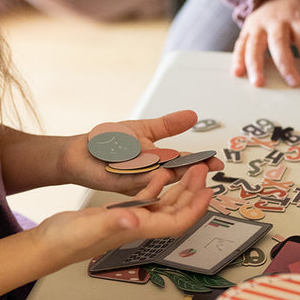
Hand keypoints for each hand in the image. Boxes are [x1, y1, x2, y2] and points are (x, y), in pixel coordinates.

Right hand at [32, 163, 213, 266]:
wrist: (47, 244)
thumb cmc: (65, 241)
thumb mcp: (90, 227)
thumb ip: (114, 222)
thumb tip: (136, 218)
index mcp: (136, 229)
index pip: (176, 222)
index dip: (196, 208)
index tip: (209, 191)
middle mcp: (137, 225)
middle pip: (176, 211)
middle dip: (193, 192)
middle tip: (203, 170)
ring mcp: (129, 220)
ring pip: (164, 205)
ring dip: (179, 189)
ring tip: (189, 170)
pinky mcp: (118, 214)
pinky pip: (145, 199)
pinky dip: (156, 186)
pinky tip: (158, 175)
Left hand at [59, 110, 223, 195]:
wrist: (82, 151)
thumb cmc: (109, 142)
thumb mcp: (144, 129)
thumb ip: (168, 125)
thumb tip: (193, 116)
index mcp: (159, 162)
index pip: (185, 163)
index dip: (202, 163)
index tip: (217, 162)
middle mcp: (152, 174)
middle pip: (177, 174)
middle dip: (194, 171)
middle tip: (209, 166)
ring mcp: (139, 181)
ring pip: (161, 179)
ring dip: (176, 175)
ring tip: (191, 167)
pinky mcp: (122, 184)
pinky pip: (139, 181)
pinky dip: (150, 177)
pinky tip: (161, 170)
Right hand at [232, 0, 299, 86]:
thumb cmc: (298, 11)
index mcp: (297, 17)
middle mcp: (276, 20)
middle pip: (279, 42)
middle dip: (285, 65)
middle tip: (292, 83)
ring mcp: (259, 24)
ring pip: (255, 45)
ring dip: (255, 65)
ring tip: (258, 82)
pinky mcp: (247, 29)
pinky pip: (240, 45)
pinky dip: (237, 59)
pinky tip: (238, 72)